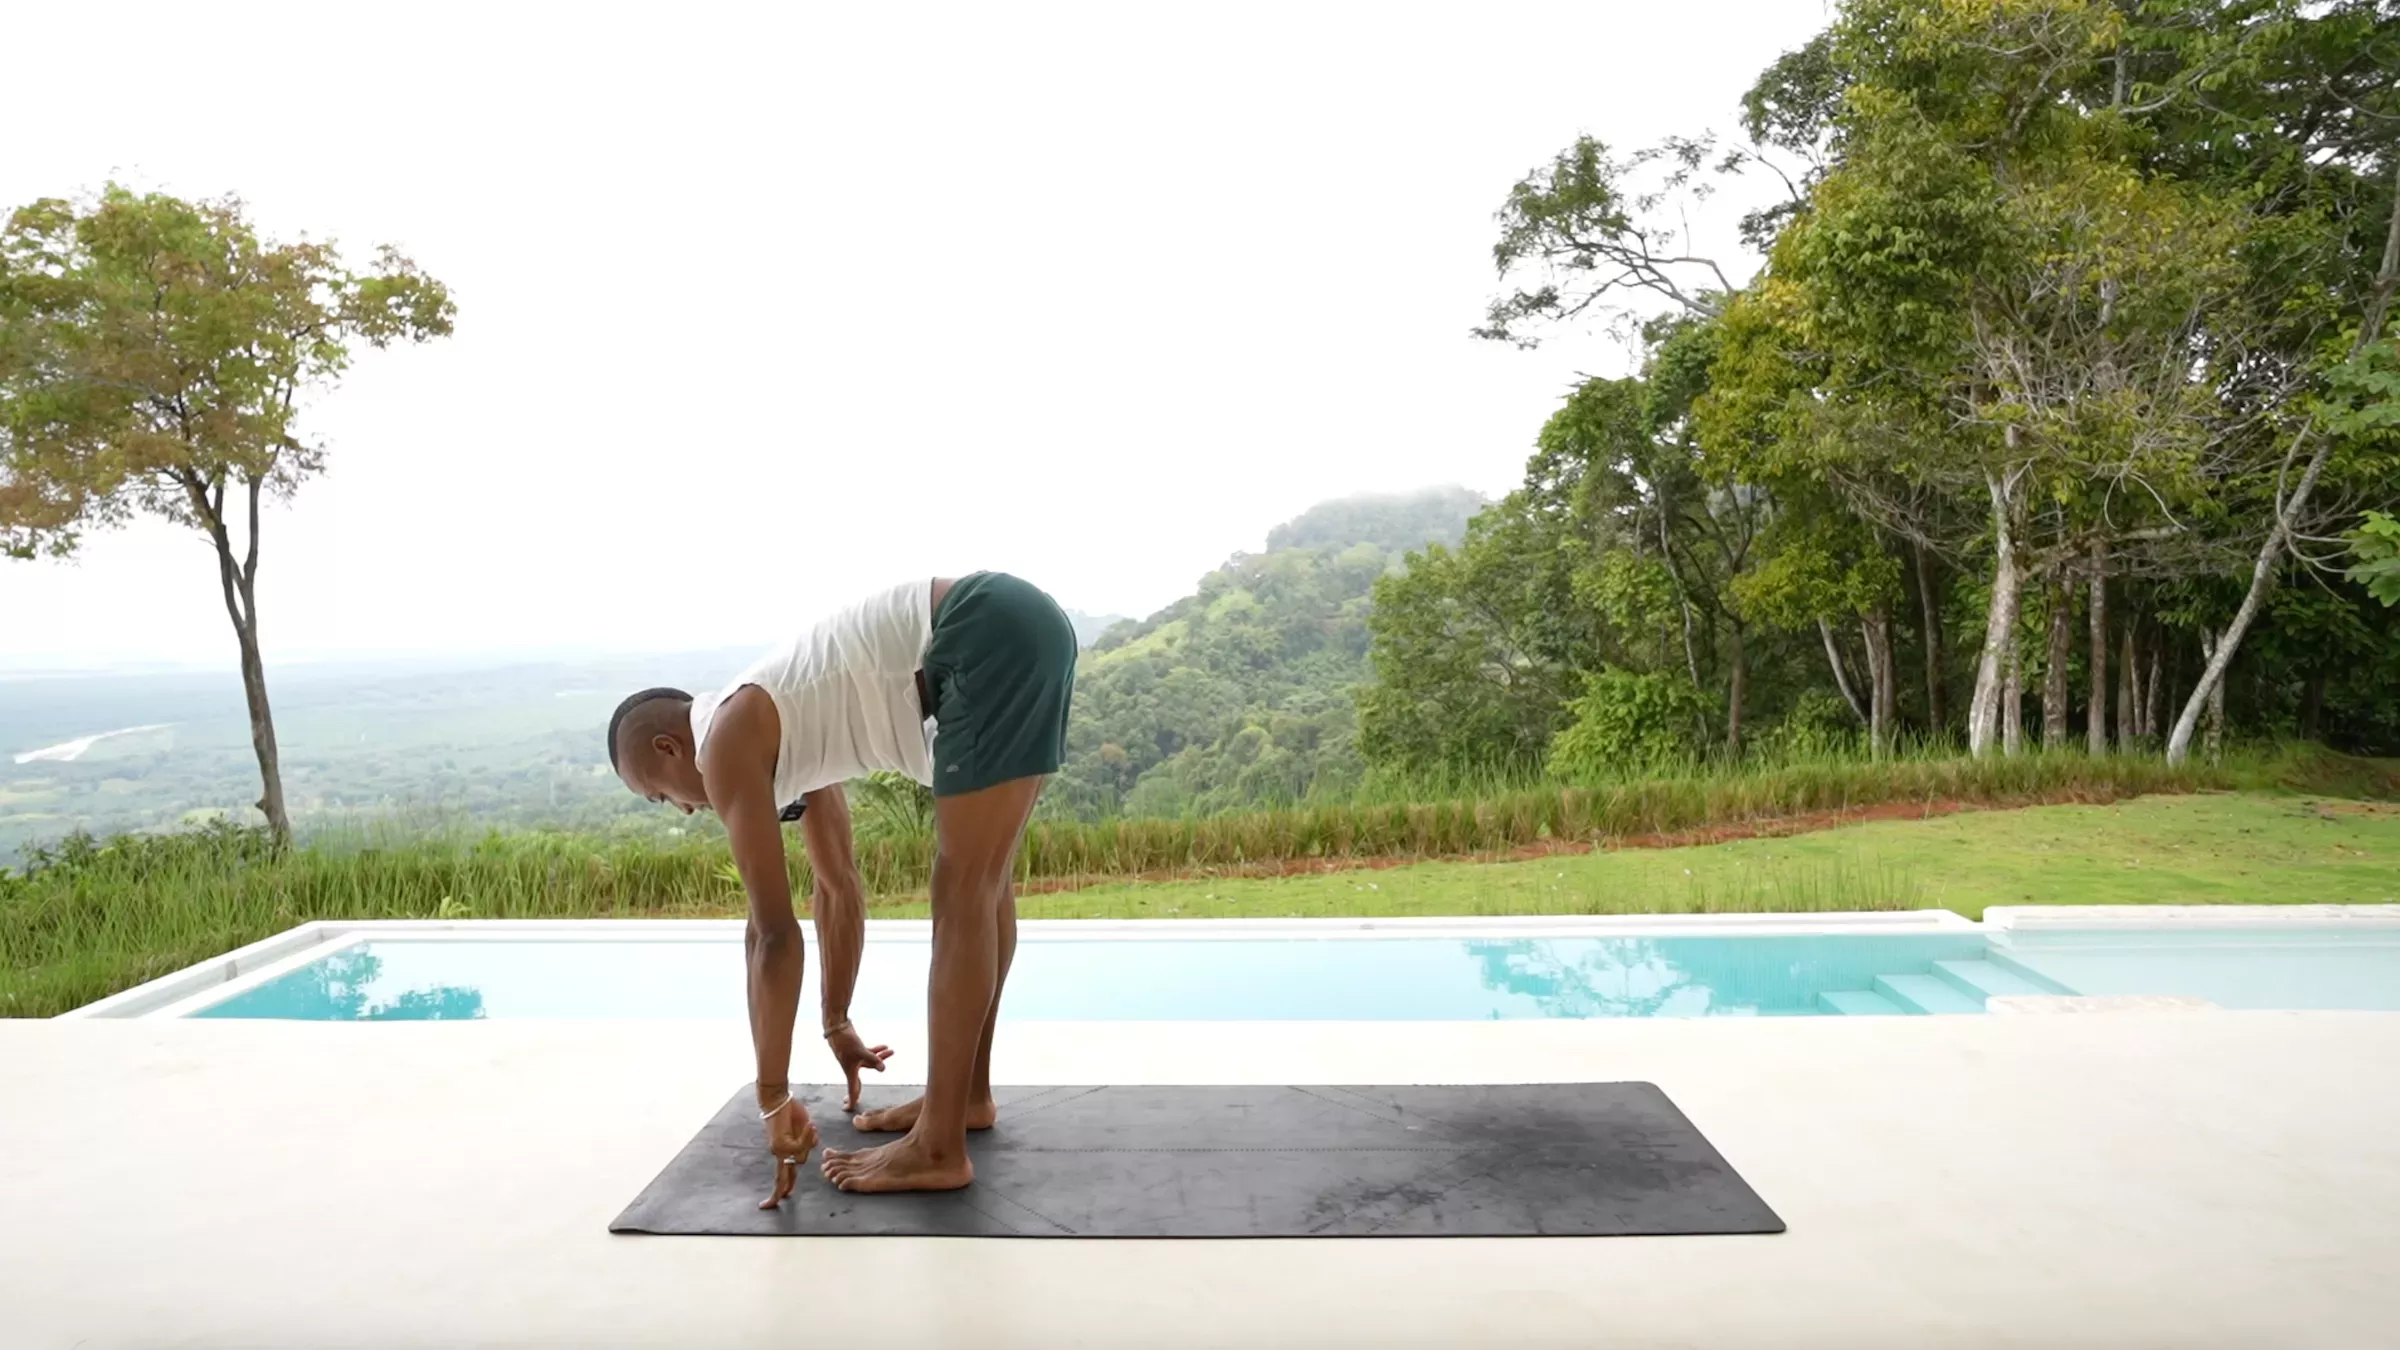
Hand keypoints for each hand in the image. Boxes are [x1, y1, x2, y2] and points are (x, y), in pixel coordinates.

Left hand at [759, 1096, 818, 1210]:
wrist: (778, 1099)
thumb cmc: (791, 1111)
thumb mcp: (803, 1130)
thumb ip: (806, 1143)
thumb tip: (811, 1149)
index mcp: (782, 1151)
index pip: (782, 1173)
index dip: (781, 1187)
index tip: (773, 1201)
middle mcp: (779, 1153)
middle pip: (782, 1177)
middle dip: (778, 1193)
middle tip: (766, 1206)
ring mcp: (779, 1149)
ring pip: (800, 1159)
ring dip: (808, 1143)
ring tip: (808, 1125)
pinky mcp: (782, 1144)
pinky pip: (800, 1147)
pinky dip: (807, 1136)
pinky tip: (808, 1125)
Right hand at [824, 1021, 893, 1112]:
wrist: (837, 1027)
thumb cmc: (845, 1041)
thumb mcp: (860, 1051)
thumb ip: (873, 1059)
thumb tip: (883, 1069)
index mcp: (850, 1071)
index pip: (852, 1089)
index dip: (851, 1100)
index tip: (847, 1109)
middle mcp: (852, 1067)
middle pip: (859, 1081)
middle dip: (862, 1088)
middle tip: (861, 1098)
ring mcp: (854, 1058)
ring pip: (869, 1063)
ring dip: (880, 1059)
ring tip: (891, 1051)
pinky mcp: (856, 1049)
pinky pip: (869, 1053)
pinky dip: (877, 1051)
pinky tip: (886, 1046)